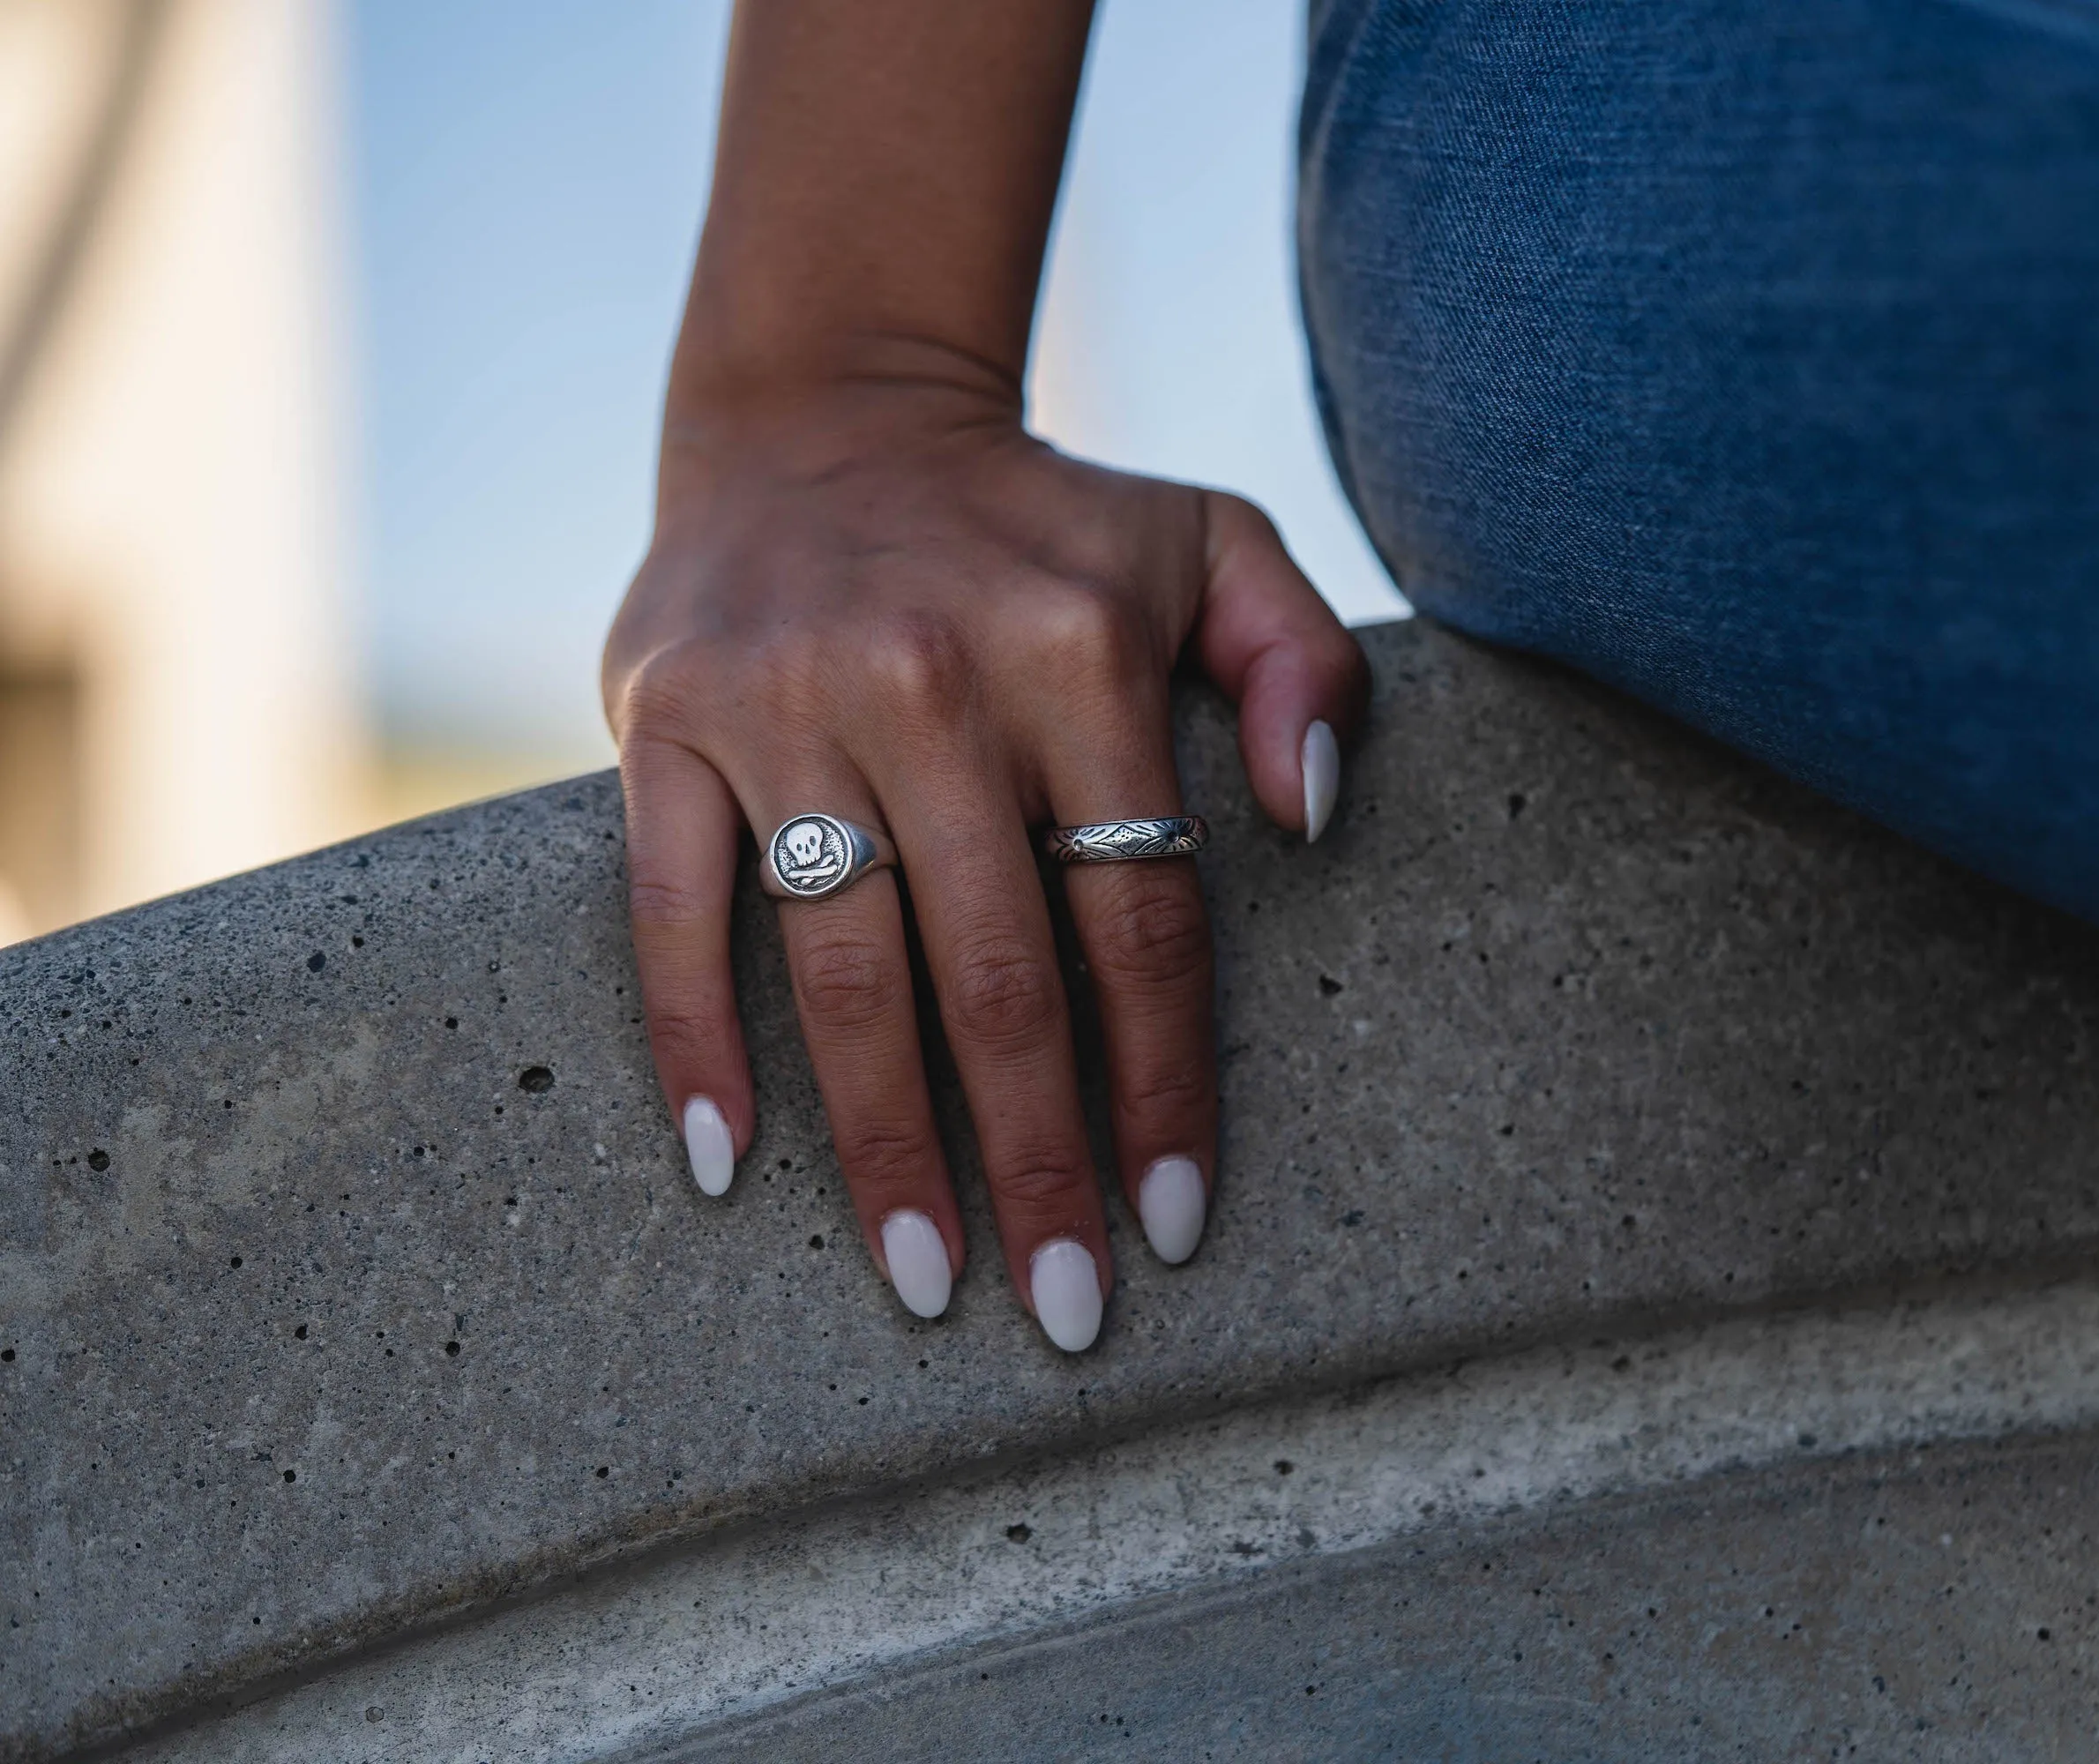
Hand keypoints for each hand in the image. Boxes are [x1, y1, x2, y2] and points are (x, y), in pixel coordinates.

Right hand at [601, 361, 1367, 1348]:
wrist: (827, 409)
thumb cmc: (1044, 524)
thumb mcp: (1212, 543)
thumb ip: (1300, 664)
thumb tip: (1316, 813)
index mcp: (1085, 658)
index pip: (1144, 919)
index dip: (1163, 1083)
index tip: (1175, 1221)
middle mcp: (938, 684)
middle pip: (1001, 977)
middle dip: (1040, 1160)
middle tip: (1062, 1309)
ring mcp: (790, 706)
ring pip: (847, 972)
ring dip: (886, 1145)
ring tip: (925, 1279)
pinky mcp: (668, 722)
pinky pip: (674, 911)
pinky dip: (693, 1042)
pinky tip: (723, 1166)